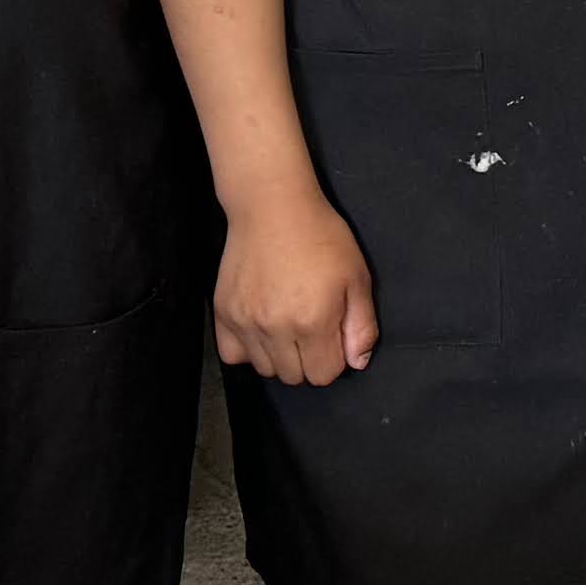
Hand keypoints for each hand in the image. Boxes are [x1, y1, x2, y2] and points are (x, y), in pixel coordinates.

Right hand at [212, 194, 378, 384]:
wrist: (273, 207)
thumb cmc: (321, 237)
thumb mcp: (357, 277)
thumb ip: (362, 326)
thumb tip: (357, 363)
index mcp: (313, 322)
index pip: (324, 375)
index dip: (334, 357)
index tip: (333, 333)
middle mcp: (275, 328)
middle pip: (294, 377)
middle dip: (309, 359)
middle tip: (312, 326)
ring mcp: (245, 322)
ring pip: (265, 369)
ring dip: (280, 356)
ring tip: (287, 324)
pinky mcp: (224, 313)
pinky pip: (233, 355)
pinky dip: (248, 349)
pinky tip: (262, 328)